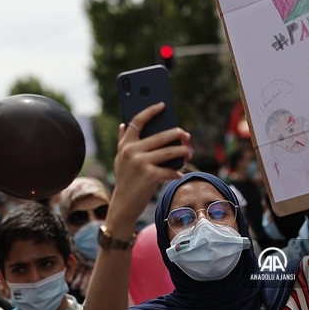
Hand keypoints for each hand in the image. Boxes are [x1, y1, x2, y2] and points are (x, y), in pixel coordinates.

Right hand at [107, 103, 190, 232]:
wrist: (123, 205)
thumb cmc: (125, 181)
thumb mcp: (120, 160)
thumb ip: (122, 142)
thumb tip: (123, 124)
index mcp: (125, 145)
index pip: (137, 121)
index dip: (150, 111)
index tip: (162, 105)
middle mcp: (131, 151)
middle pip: (160, 136)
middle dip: (176, 133)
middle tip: (186, 134)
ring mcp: (141, 163)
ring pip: (169, 151)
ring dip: (182, 151)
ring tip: (188, 153)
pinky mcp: (150, 175)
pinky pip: (169, 169)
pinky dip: (176, 172)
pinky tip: (178, 174)